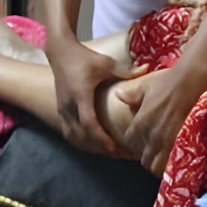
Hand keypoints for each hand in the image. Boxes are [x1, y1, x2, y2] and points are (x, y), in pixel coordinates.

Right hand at [45, 38, 134, 155]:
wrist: (60, 52)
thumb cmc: (83, 57)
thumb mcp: (104, 63)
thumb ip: (125, 71)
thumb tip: (146, 70)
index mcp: (80, 96)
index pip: (90, 124)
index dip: (102, 139)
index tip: (117, 148)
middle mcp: (69, 107)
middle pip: (83, 137)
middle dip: (102, 149)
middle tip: (122, 155)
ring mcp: (63, 110)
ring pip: (75, 138)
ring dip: (92, 148)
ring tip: (111, 153)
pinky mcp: (61, 111)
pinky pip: (70, 134)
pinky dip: (82, 143)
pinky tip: (94, 146)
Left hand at [115, 63, 206, 174]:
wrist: (189, 83)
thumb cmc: (167, 83)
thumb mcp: (145, 86)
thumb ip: (130, 95)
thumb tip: (117, 95)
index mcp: (140, 123)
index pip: (130, 142)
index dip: (135, 142)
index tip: (142, 139)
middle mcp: (151, 136)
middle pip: (143, 158)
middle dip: (147, 155)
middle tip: (154, 148)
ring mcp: (166, 142)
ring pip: (156, 165)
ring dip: (158, 162)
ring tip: (164, 156)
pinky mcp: (180, 145)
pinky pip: (171, 164)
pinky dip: (170, 164)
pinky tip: (174, 157)